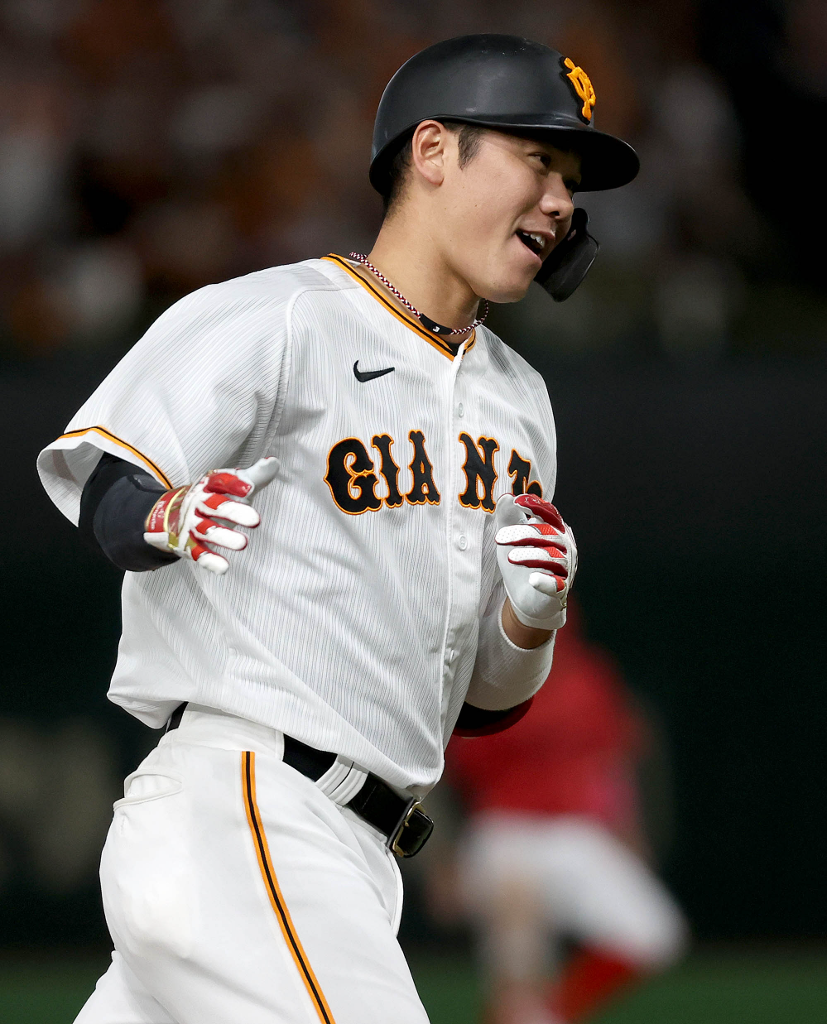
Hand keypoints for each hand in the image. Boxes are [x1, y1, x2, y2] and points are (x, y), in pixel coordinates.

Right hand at [143, 457, 279, 574]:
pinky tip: (224, 568)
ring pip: (207, 530)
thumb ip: (254, 476)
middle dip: (233, 512)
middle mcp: (198, 503)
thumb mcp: (231, 486)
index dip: (234, 484)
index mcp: (209, 486)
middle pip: (214, 506)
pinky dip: (210, 560)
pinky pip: (199, 553)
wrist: (173, 515)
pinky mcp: (189, 545)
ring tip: (243, 543)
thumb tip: (274, 462)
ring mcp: (192, 524)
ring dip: (224, 537)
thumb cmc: (214, 498)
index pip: (220, 482)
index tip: (251, 487)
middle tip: (256, 520)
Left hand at [494, 493, 576, 629]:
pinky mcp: (559, 590)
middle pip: (548, 534)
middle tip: (499, 537)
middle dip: (523, 534)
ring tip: (510, 557)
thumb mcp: (511, 538)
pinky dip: (545, 581)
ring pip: (552, 557)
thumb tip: (505, 497)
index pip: (550, 514)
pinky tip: (532, 580)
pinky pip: (555, 584)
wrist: (527, 598)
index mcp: (555, 531)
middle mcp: (565, 548)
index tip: (518, 502)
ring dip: (530, 555)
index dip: (537, 506)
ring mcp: (564, 569)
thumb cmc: (522, 562)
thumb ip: (508, 517)